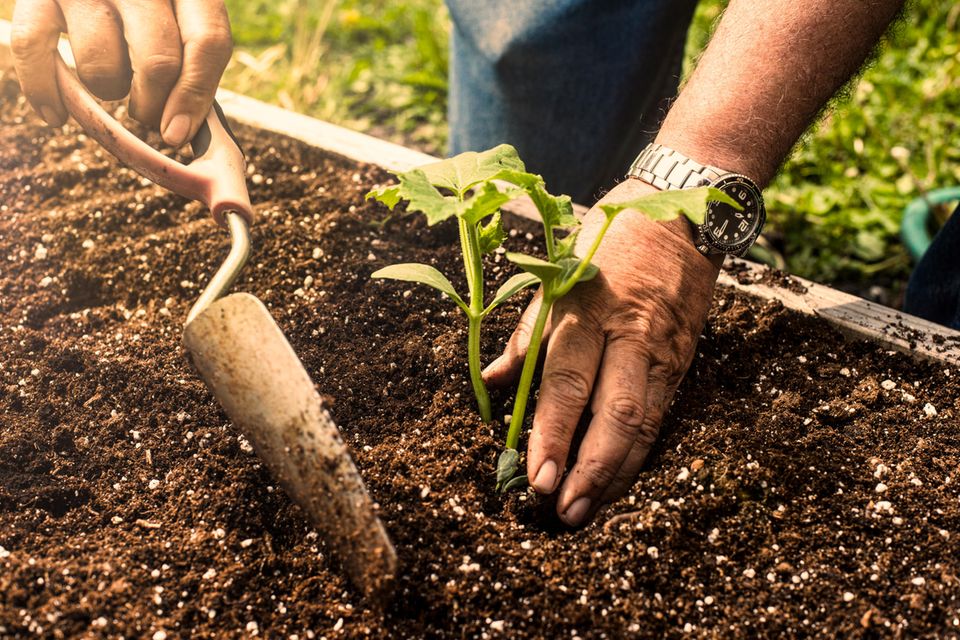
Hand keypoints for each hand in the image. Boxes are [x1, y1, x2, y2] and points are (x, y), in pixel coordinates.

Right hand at [11, 0, 231, 146]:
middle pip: (158, 62)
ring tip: (112, 81)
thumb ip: (193, 62)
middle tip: (147, 115)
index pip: (207, 43)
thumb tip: (182, 131)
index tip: (176, 134)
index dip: (194, 97)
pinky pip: (33, 49)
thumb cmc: (149, 7)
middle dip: (153, 106)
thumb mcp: (181, 19)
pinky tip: (56, 115)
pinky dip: (45, 91)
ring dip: (108, 91)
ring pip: (101, 64)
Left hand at [484, 179, 720, 525]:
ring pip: (643, 424)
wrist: (686, 217)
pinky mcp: (683, 361)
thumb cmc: (608, 241)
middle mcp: (628, 335)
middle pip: (613, 414)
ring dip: (615, 473)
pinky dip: (638, 452)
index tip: (535, 477)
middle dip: (589, 469)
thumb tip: (490, 383)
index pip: (567, 383)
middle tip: (563, 510)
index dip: (551, 434)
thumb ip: (526, 335)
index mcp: (587, 309)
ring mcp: (661, 351)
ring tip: (587, 508)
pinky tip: (618, 479)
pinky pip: (661, 415)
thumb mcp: (557, 275)